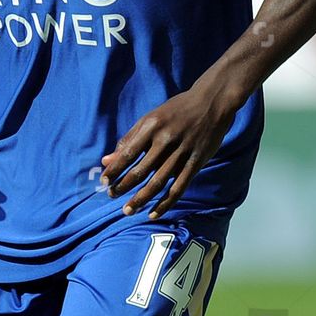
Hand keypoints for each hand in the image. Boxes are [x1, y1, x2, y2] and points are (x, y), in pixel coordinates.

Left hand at [101, 83, 238, 219]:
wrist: (212, 102)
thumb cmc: (176, 110)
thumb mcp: (151, 118)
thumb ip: (129, 139)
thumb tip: (106, 161)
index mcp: (152, 126)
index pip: (128, 153)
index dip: (114, 170)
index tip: (103, 183)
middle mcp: (166, 140)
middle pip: (141, 170)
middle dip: (124, 186)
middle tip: (112, 197)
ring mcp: (182, 152)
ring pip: (158, 182)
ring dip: (141, 199)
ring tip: (128, 210)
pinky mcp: (196, 162)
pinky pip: (178, 187)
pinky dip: (165, 203)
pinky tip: (153, 213)